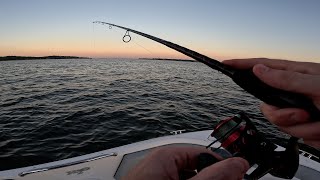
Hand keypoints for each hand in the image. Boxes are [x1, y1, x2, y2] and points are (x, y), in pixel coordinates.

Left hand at [122, 146, 248, 179]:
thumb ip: (213, 177)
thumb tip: (237, 165)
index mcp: (165, 156)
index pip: (205, 153)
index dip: (223, 167)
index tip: (236, 178)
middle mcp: (158, 163)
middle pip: (196, 166)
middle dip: (211, 178)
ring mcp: (154, 176)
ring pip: (187, 176)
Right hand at [223, 58, 319, 147]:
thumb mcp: (316, 85)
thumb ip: (287, 79)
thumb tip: (258, 70)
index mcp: (296, 75)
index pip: (263, 66)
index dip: (242, 65)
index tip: (225, 63)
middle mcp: (293, 91)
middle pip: (268, 106)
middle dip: (285, 115)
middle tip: (305, 113)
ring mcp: (298, 109)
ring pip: (281, 123)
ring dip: (303, 127)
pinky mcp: (303, 124)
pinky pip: (295, 134)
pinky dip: (311, 135)